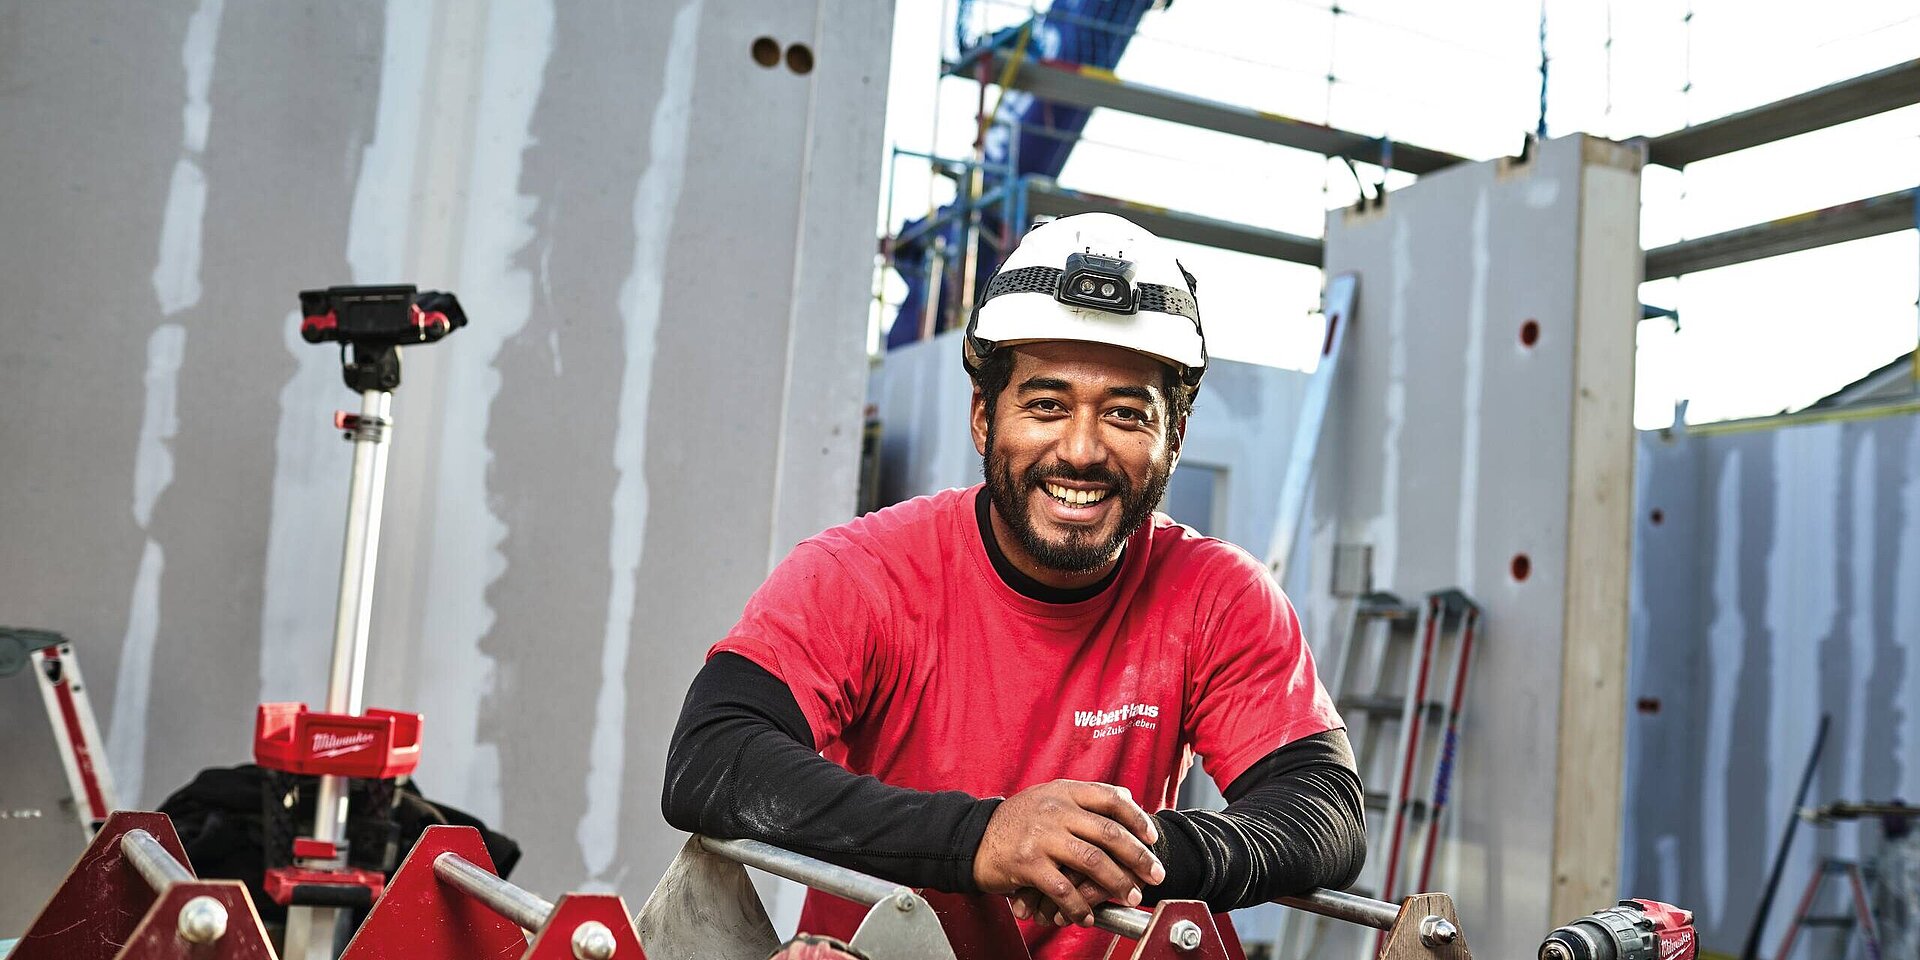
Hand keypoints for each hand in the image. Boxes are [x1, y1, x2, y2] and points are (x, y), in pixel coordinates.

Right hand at [972, 780, 1165, 926]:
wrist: (973, 837)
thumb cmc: (1017, 820)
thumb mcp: (1049, 796)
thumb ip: (1085, 797)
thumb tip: (1127, 799)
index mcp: (1064, 791)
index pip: (1111, 799)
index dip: (1137, 819)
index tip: (1152, 838)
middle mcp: (1055, 810)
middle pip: (1109, 832)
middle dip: (1138, 857)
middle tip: (1154, 875)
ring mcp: (1041, 836)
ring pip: (1092, 861)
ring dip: (1116, 883)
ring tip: (1130, 896)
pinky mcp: (1028, 863)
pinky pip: (1063, 890)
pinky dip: (1080, 906)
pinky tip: (1088, 915)